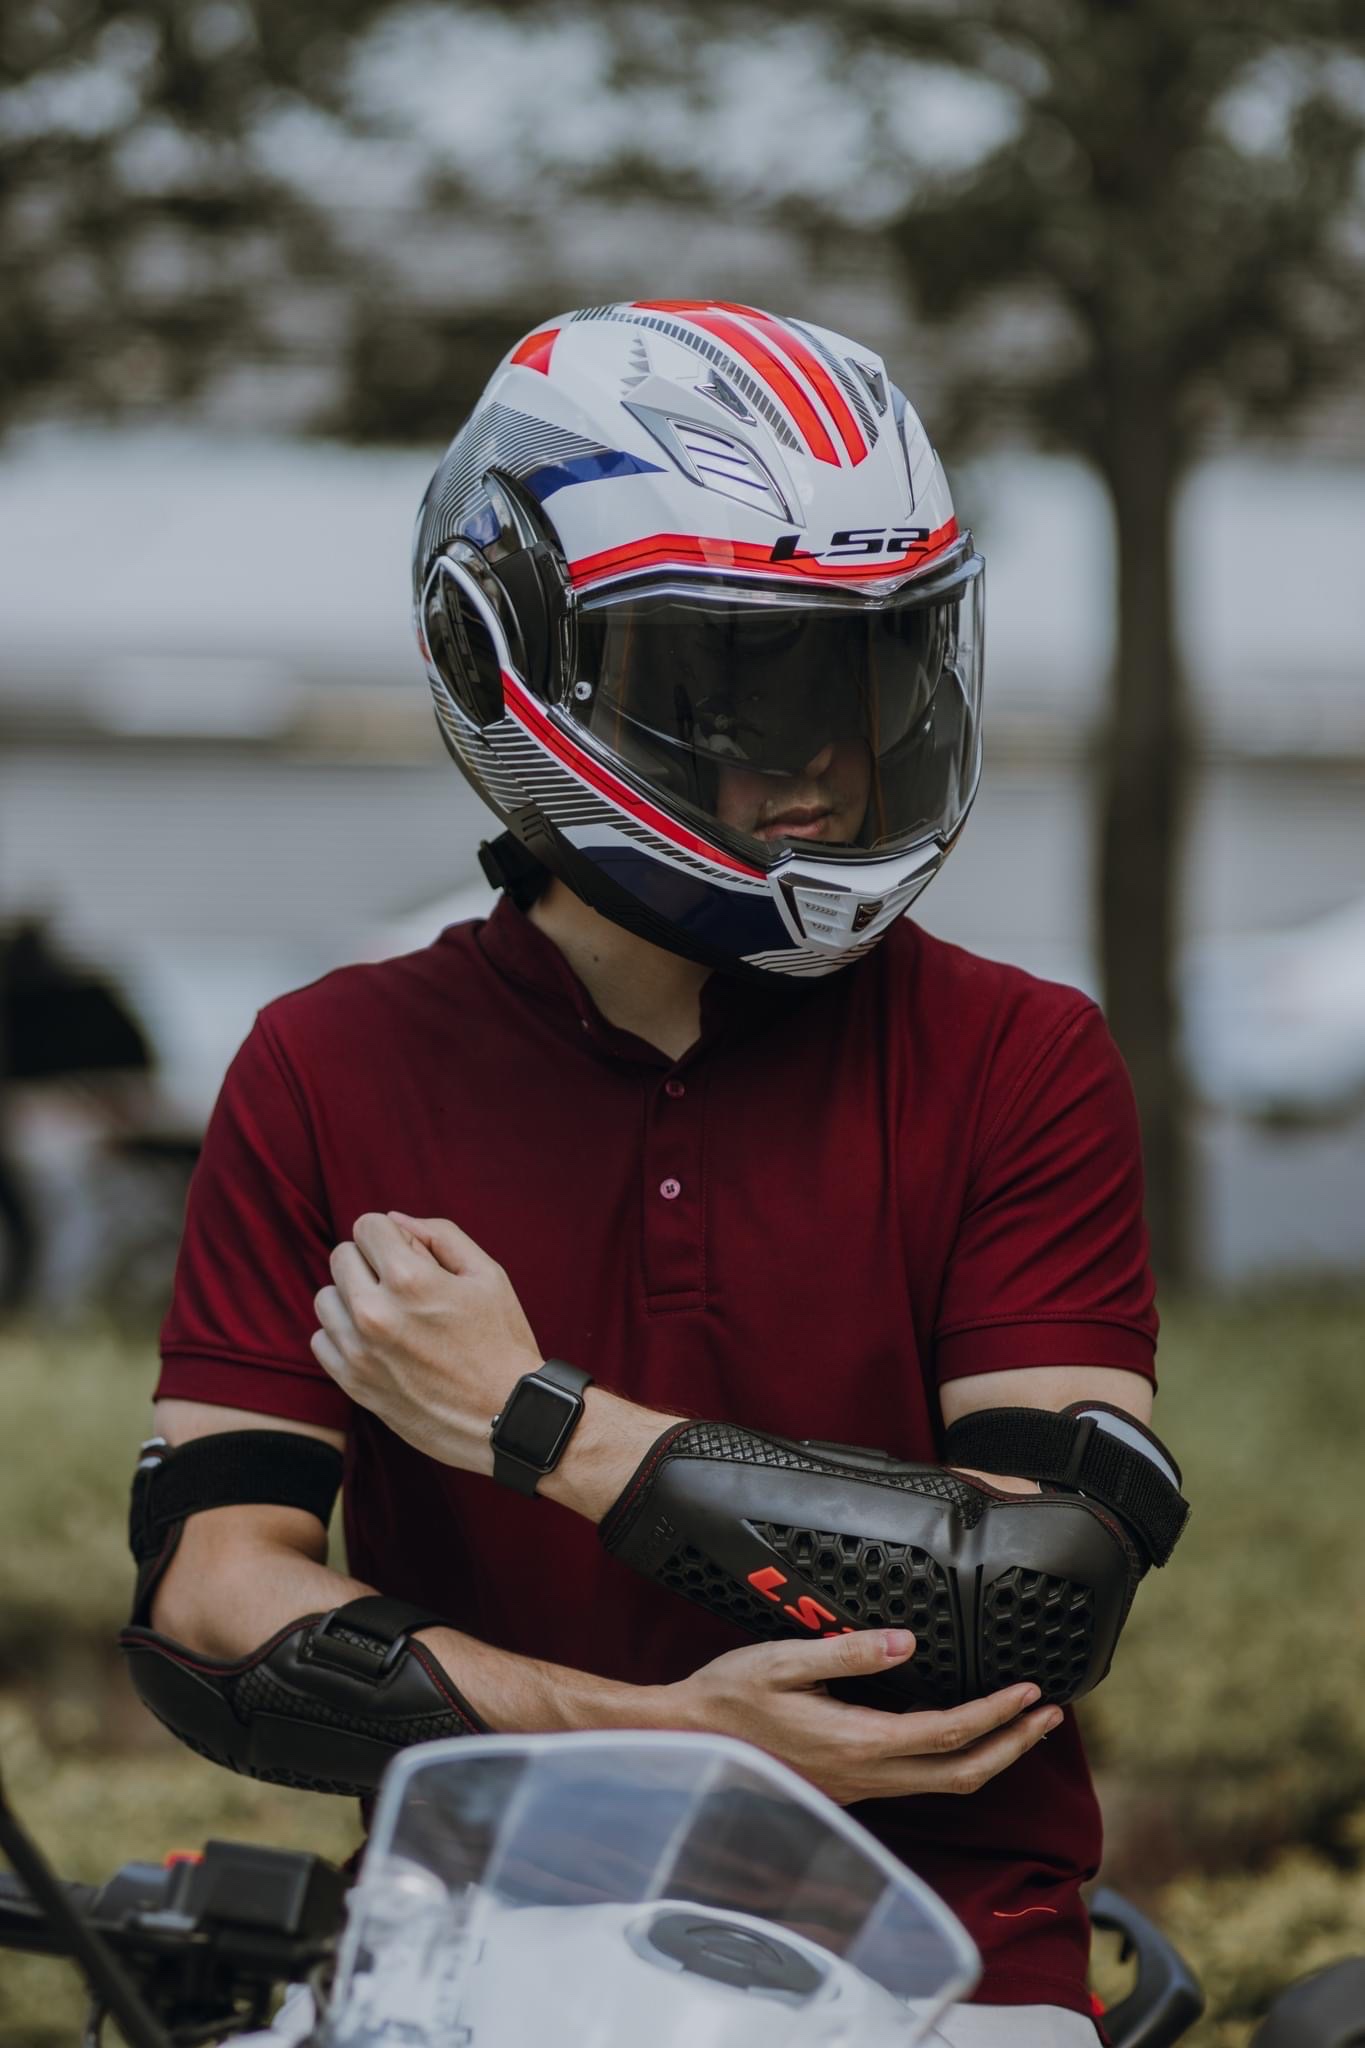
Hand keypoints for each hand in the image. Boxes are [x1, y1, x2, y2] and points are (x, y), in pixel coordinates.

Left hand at [311, 1211, 540, 1472]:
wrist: (506, 1418)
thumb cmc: (502, 1342)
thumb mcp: (487, 1275)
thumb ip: (440, 1235)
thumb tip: (394, 1219)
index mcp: (410, 1280)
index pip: (367, 1226)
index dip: (392, 1235)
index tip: (412, 1256)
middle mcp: (375, 1312)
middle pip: (341, 1257)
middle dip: (370, 1261)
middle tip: (404, 1286)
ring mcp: (359, 1351)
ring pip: (326, 1297)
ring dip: (352, 1298)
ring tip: (390, 1315)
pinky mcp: (352, 1383)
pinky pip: (321, 1339)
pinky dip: (344, 1335)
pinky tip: (377, 1343)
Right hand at [657, 1629, 1061, 1805]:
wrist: (688, 1740)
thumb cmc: (729, 1697)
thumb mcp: (783, 1660)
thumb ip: (849, 1653)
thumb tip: (906, 1644)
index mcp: (857, 1742)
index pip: (947, 1731)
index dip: (996, 1714)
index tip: (1030, 1691)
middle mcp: (865, 1774)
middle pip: (961, 1772)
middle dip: (1013, 1745)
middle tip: (1048, 1715)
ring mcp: (858, 1786)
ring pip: (942, 1782)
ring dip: (989, 1754)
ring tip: (1019, 1724)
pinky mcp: (848, 1785)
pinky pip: (916, 1779)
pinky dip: (953, 1758)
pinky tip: (957, 1734)